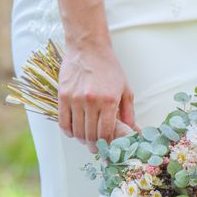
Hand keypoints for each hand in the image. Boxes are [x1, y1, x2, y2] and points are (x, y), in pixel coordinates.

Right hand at [58, 38, 137, 152]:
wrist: (88, 48)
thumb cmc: (109, 67)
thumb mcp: (125, 88)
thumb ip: (129, 111)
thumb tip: (133, 130)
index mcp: (109, 101)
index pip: (105, 132)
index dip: (106, 144)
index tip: (106, 149)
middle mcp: (91, 101)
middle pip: (90, 134)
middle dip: (94, 145)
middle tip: (96, 149)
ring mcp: (75, 99)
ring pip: (77, 130)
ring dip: (82, 139)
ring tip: (86, 140)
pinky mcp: (63, 95)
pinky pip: (63, 121)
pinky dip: (68, 131)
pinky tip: (74, 132)